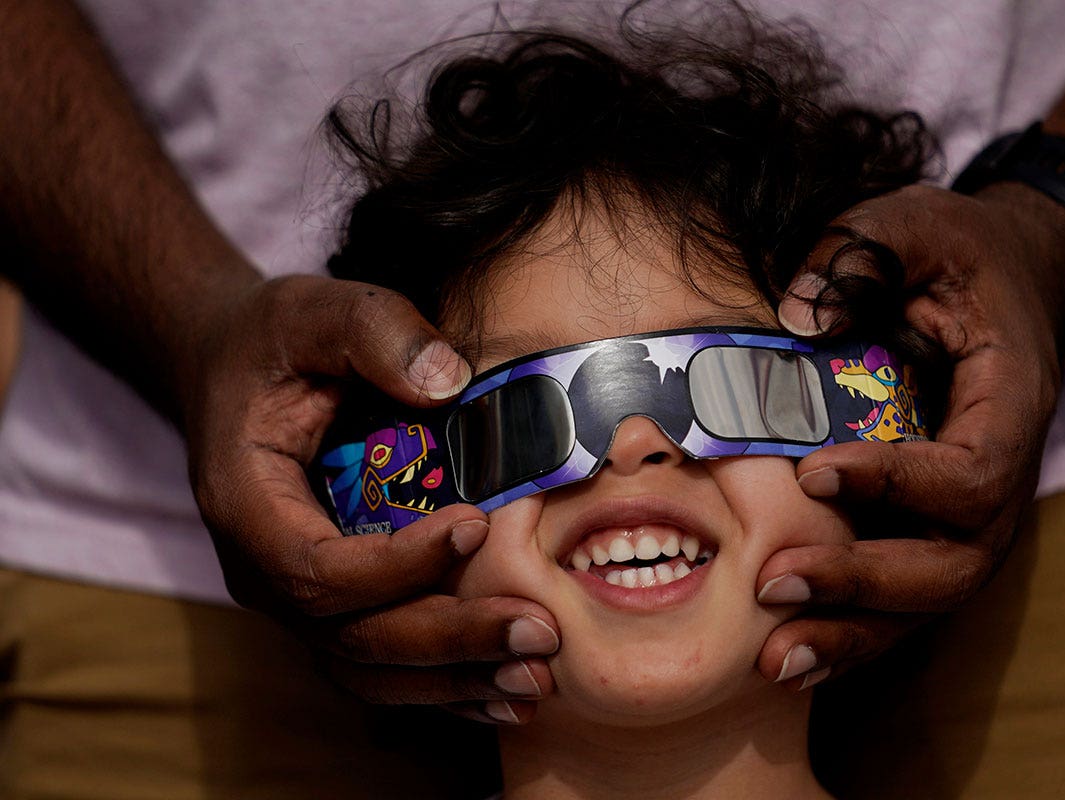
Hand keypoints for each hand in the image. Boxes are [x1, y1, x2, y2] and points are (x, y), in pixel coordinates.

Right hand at [181, 274, 558, 722]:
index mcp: (247, 506)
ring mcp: (297, 599)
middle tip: (539, 631)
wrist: (231, 370)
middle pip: (355, 639)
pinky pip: (383, 667)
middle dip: (450, 640)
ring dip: (455, 682)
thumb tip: (449, 378)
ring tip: (536, 678)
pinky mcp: (333, 607)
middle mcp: (264, 572)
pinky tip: (506, 692)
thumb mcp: (313, 311)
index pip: (318, 569)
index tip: (476, 524)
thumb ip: (374, 331)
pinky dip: (444, 686)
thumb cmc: (272, 342)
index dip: (398, 565)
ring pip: (370, 670)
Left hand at [756, 182, 1064, 686]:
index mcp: (1011, 401)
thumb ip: (858, 255)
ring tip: (773, 658)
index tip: (815, 471)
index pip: (975, 471)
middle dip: (866, 582)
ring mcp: (976, 511)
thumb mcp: (913, 223)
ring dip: (856, 633)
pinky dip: (857, 632)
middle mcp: (1005, 472)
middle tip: (771, 581)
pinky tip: (795, 657)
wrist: (1009, 276)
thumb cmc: (957, 251)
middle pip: (958, 562)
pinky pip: (910, 597)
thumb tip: (795, 318)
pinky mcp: (939, 526)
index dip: (901, 483)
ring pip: (933, 600)